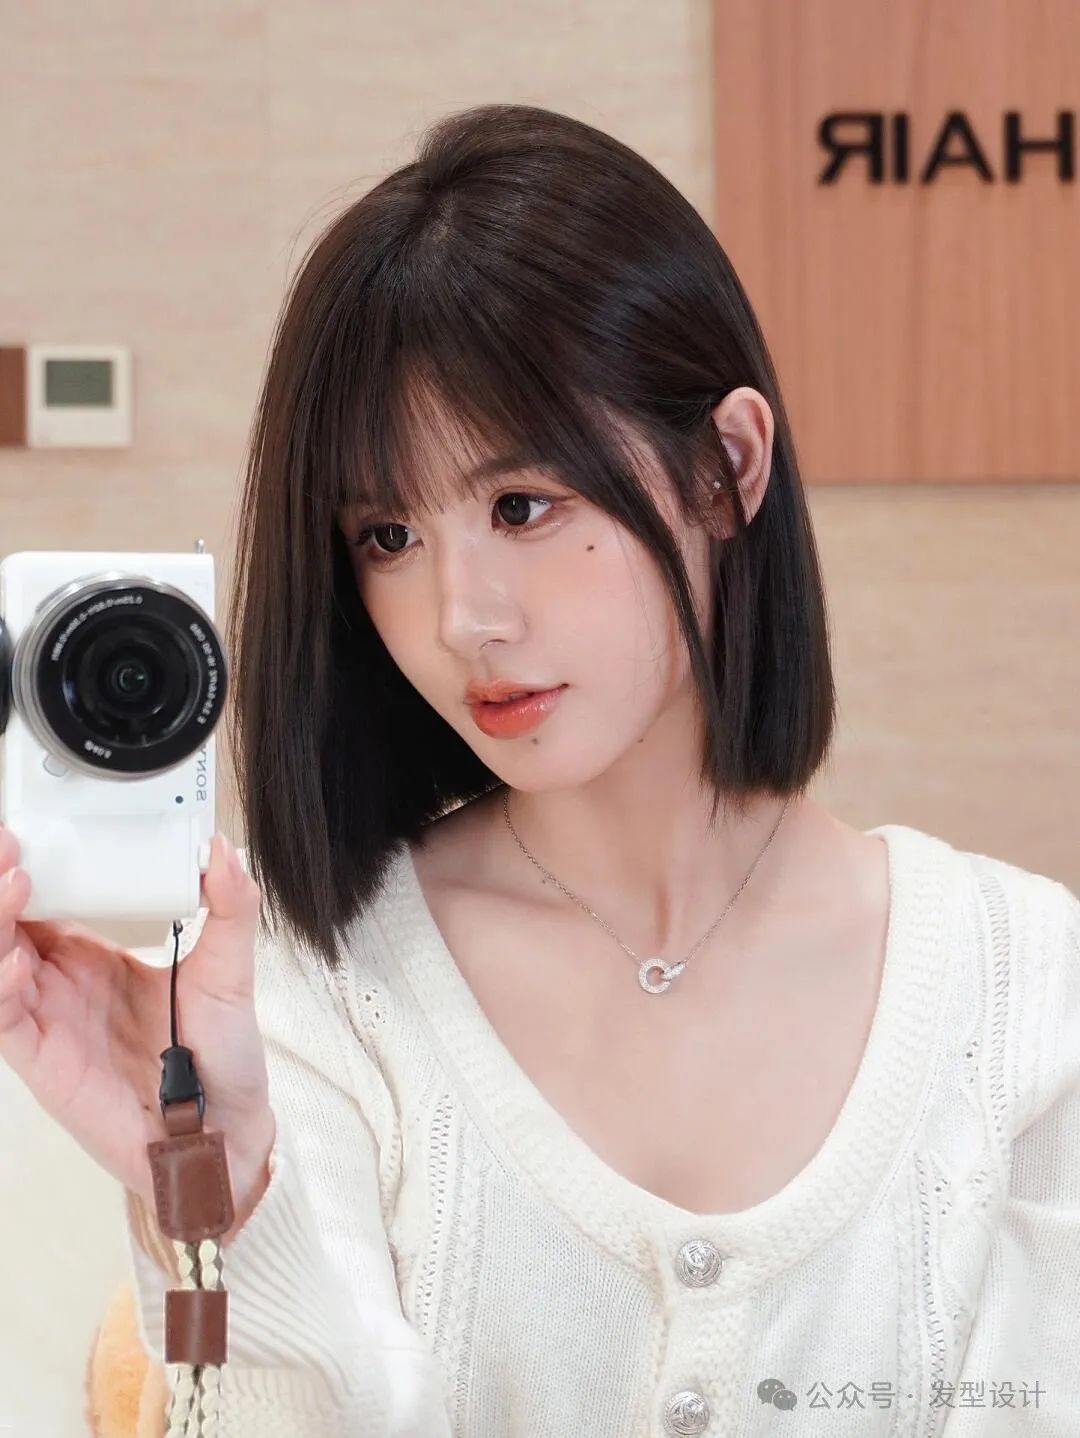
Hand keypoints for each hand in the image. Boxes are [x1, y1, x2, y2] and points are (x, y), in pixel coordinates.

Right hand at [0, 826, 274, 1210]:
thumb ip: (230, 908)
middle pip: (10, 926)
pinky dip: (1, 986)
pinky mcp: (43, 1060)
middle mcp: (64, 984)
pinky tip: (17, 961)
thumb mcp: (230, 971)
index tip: (28, 833)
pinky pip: (5, 1019)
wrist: (224, 1129)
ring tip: (13, 883)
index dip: (31, 869)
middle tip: (10, 846)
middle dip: (3, 884)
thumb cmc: (221, 1058)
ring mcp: (50, 1020)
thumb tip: (224, 851)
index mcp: (96, 957)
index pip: (47, 902)